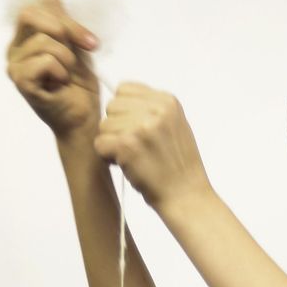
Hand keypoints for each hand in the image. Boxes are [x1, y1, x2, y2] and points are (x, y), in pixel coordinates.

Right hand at [6, 0, 100, 140]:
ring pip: (44, 41)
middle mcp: (14, 50)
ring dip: (67, 59)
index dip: (64, 20)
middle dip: (65, 33)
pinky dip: (60, 71)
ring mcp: (14, 66)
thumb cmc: (78, 84)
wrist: (84, 118)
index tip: (89, 41)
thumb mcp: (71, 40)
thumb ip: (56, 9)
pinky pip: (43, 60)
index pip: (36, 7)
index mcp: (24, 37)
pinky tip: (60, 85)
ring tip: (67, 76)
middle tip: (82, 54)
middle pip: (33, 16)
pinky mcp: (21, 82)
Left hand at [93, 84, 211, 212]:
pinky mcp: (127, 146)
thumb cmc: (179, 168)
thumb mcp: (176, 126)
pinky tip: (125, 165)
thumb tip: (122, 100)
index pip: (125, 89)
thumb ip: (152, 109)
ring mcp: (141, 127)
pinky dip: (107, 158)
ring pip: (104, 125)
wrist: (187, 197)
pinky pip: (100, 144)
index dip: (124, 111)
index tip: (136, 130)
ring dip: (112, 143)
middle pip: (112, 106)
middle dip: (117, 127)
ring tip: (132, 157)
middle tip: (133, 147)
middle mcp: (155, 110)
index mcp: (167, 101)